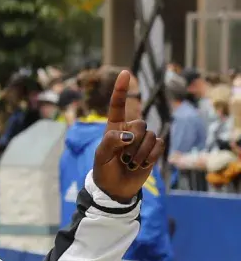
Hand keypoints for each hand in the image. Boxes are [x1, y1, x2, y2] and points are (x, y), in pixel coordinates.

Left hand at [92, 70, 164, 201]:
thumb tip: (130, 135)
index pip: (118, 105)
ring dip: (140, 153)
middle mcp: (130, 130)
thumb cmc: (104, 170)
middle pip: (140, 123)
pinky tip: (141, 164)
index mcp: (113, 127)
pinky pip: (159, 145)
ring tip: (130, 163)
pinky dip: (150, 156)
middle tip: (122, 157)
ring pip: (150, 135)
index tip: (125, 72)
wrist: (116, 189)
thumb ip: (111, 141)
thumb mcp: (101, 156)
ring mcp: (143, 139)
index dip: (121, 89)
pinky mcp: (153, 149)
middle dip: (132, 142)